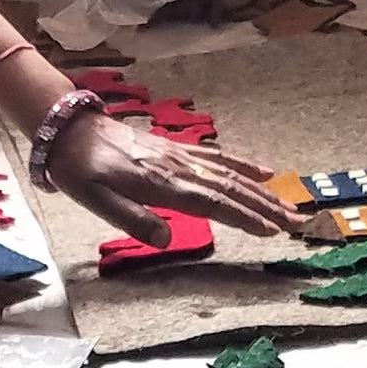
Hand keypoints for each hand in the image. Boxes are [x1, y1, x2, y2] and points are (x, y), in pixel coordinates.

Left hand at [46, 112, 301, 245]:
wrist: (69, 130)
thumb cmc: (79, 170)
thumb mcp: (96, 201)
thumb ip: (133, 219)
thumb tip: (167, 238)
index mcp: (160, 185)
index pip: (212, 204)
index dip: (244, 218)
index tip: (272, 231)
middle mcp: (176, 168)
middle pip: (229, 188)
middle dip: (265, 206)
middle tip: (297, 221)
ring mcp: (177, 156)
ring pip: (228, 174)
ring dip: (261, 190)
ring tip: (289, 203)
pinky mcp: (173, 149)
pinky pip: (215, 157)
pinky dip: (240, 165)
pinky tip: (261, 172)